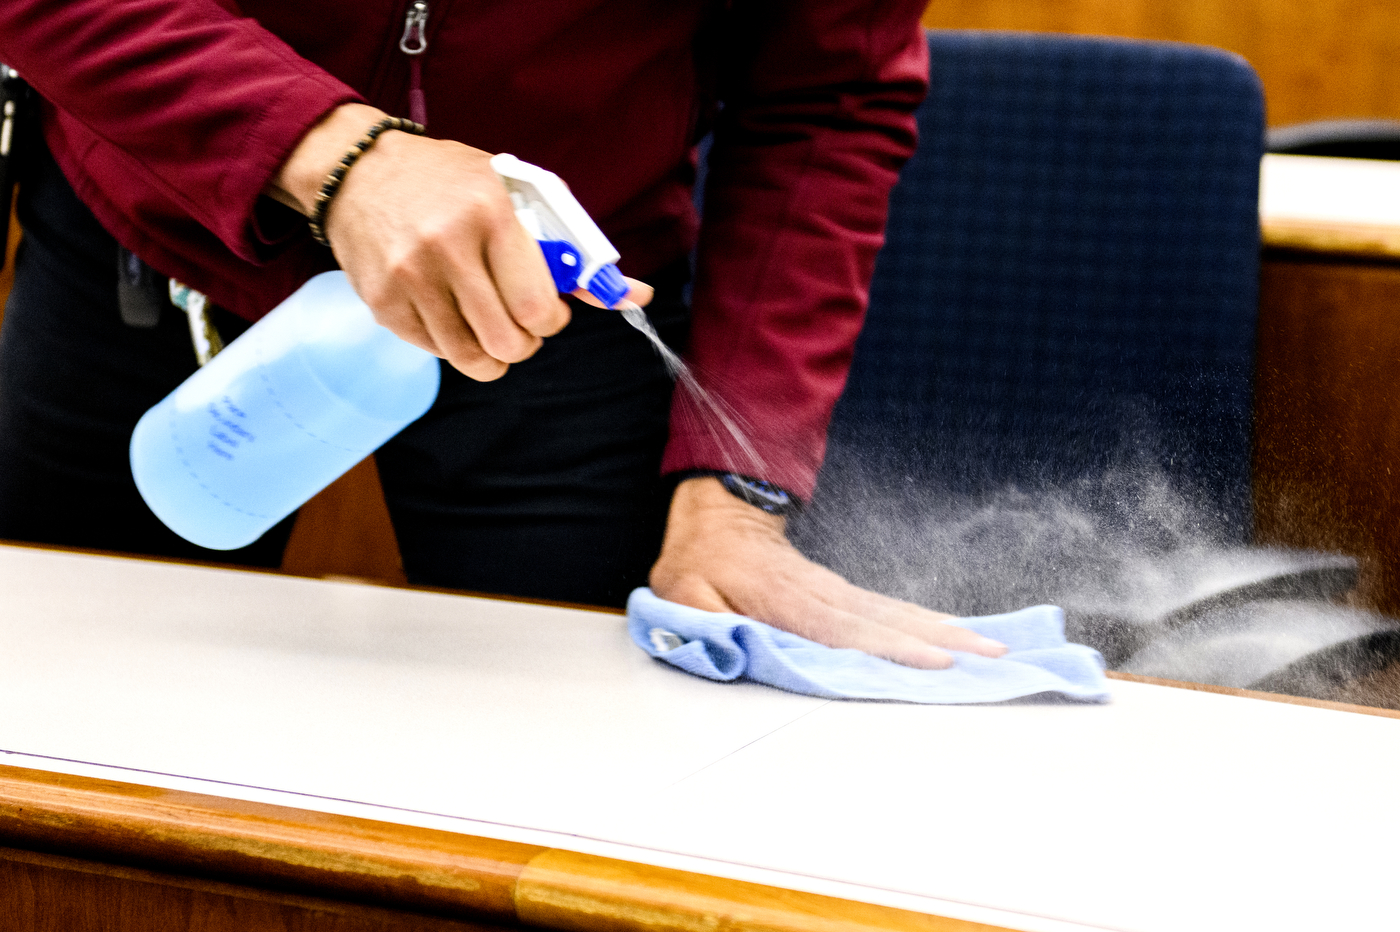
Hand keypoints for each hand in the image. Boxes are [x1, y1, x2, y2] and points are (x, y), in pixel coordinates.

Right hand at [266, 104, 650, 379]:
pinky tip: (449, 311)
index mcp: (490, 214)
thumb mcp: (517, 198)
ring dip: (491, 354)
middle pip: (507, 343)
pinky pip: (436, 352)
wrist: (359, 171)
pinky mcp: (383, 303)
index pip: (537, 308)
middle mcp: (446, 247)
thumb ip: (575, 253)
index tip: (546, 310)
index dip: (551, 321)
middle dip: (524, 343)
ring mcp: (409, 278)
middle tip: (519, 323)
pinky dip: (453, 344)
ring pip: (471, 359)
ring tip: (488, 323)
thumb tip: (638, 296)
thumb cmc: (454, 184)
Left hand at [649, 478, 1008, 668]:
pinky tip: (955, 632)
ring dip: (944, 629)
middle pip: (886, 620)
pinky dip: (925, 620)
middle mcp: (820, 592)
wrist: (718, 513)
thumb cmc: (698, 562)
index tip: (934, 659)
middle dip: (941, 640)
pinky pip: (887, 608)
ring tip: (990, 646)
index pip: (843, 629)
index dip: (890, 647)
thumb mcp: (682, 592)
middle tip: (990, 655)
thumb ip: (706, 621)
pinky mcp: (841, 592)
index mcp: (782, 597)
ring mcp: (835, 589)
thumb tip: (735, 647)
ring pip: (894, 611)